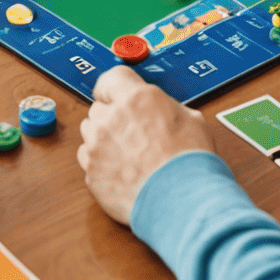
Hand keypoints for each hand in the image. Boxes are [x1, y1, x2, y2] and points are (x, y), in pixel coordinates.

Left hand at [76, 67, 213, 226]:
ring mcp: (97, 147)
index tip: (116, 94)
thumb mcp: (190, 119)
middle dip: (112, 117)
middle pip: (99, 108)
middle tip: (133, 133)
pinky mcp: (91, 173)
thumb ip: (163, 107)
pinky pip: (88, 161)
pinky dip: (100, 164)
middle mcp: (112, 118)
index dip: (114, 87)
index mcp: (137, 99)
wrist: (183, 201)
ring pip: (90, 134)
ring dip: (103, 140)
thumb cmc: (190, 162)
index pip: (111, 78)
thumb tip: (158, 108)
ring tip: (129, 156)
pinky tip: (123, 173)